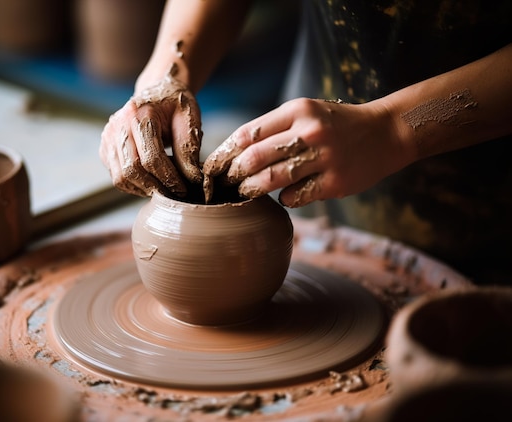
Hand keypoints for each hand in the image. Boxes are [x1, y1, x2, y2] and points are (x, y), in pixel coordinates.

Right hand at [99, 70, 202, 196]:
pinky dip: (134, 185)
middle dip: (155, 187)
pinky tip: (151, 182)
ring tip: (163, 188)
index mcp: (139, 114)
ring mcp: (108, 136)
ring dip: (143, 189)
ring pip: (121, 177)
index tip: (183, 190)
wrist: (157, 92)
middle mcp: (118, 124)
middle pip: (132, 170)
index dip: (168, 179)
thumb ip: (189, 149)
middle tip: (174, 194)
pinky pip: (116, 176)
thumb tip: (192, 179)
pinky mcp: (105, 148)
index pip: (151, 157)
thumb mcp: (189, 120)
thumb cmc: (175, 105)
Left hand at [203, 98, 411, 206]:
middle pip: (255, 157)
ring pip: (273, 178)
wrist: (386, 132)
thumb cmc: (336, 125)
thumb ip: (274, 128)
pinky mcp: (335, 181)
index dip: (225, 152)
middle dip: (233, 174)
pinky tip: (285, 196)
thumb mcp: (306, 112)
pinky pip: (297, 196)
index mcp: (298, 110)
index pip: (249, 133)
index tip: (213, 166)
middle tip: (225, 183)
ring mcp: (324, 157)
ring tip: (245, 192)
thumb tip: (234, 153)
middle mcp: (309, 131)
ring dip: (252, 189)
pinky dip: (285, 198)